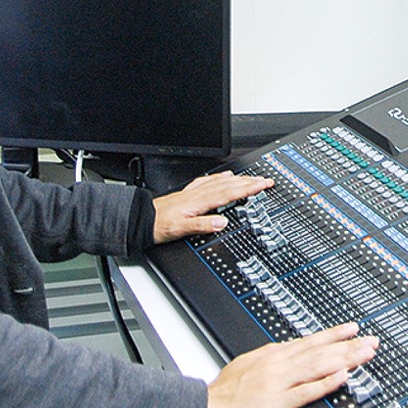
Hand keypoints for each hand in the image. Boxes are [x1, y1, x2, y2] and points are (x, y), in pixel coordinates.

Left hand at [152, 171, 273, 243]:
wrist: (142, 220)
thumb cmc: (159, 225)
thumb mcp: (180, 229)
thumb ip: (202, 225)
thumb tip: (222, 222)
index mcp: (199, 202)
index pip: (229, 193)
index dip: (247, 188)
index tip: (262, 184)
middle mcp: (198, 194)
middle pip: (229, 185)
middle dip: (248, 182)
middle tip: (265, 180)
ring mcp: (194, 192)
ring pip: (220, 182)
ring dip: (238, 179)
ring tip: (251, 177)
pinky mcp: (189, 193)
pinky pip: (209, 181)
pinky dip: (220, 178)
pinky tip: (224, 177)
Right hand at [203, 323, 378, 407]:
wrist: (207, 406)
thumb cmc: (225, 390)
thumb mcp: (249, 362)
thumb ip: (271, 356)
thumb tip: (287, 347)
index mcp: (273, 354)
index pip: (310, 342)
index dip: (334, 335)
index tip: (353, 330)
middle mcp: (279, 364)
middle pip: (320, 351)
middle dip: (348, 346)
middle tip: (370, 341)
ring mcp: (278, 382)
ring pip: (318, 366)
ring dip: (344, 359)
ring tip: (364, 354)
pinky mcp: (275, 402)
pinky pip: (304, 392)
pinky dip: (324, 383)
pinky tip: (340, 378)